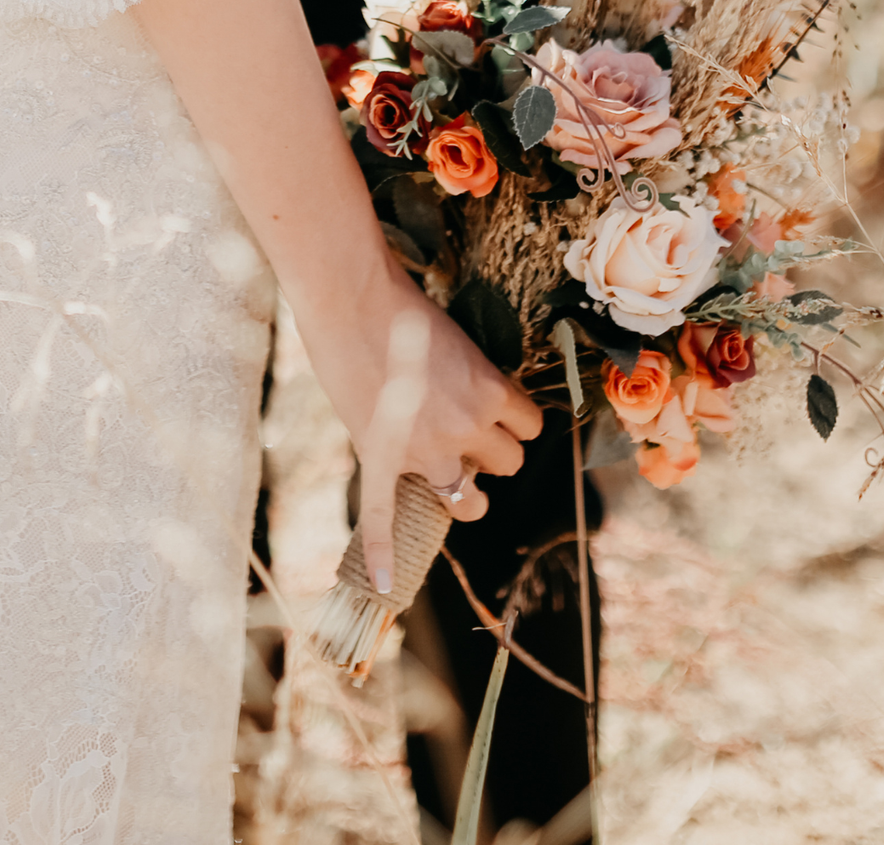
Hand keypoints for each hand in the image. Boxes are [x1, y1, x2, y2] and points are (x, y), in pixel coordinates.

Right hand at [290, 265, 542, 593]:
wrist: (352, 300)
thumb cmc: (405, 308)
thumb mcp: (460, 340)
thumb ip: (473, 383)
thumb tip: (476, 406)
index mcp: (492, 392)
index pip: (531, 427)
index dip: (516, 421)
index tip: (500, 412)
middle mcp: (466, 427)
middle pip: (508, 464)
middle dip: (493, 451)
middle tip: (468, 431)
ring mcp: (423, 450)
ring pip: (470, 498)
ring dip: (466, 490)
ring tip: (454, 477)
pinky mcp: (380, 459)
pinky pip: (383, 517)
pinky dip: (383, 552)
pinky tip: (383, 582)